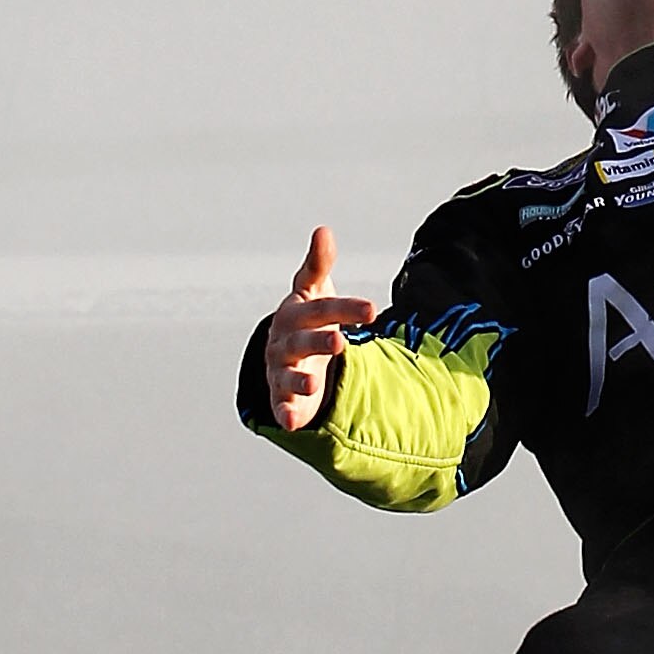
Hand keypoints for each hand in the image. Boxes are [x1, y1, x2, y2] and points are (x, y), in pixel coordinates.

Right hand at [263, 222, 373, 433]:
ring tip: (314, 385)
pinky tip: (293, 423)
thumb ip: (318, 264)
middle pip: (302, 341)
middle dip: (319, 342)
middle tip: (340, 343)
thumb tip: (323, 230)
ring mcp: (280, 370)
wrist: (283, 354)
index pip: (323, 308)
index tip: (373, 310)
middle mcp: (285, 341)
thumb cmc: (305, 318)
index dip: (346, 309)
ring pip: (288, 375)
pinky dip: (285, 413)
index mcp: (296, 313)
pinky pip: (281, 406)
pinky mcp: (281, 397)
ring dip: (299, 381)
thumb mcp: (313, 291)